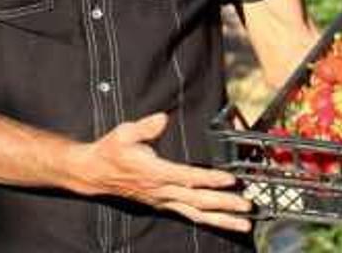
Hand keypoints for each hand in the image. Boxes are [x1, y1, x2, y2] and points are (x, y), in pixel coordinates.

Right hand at [69, 112, 252, 232]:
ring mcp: (162, 200)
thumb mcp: (124, 132)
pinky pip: (188, 214)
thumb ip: (145, 126)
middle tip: (247, 205)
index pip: (188, 177)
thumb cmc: (111, 151)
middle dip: (224, 204)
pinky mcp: (162, 204)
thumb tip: (163, 118)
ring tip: (242, 223)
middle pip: (198, 200)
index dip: (210, 179)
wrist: (94, 172)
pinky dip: (207, 219)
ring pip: (196, 213)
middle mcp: (161, 190)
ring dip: (221, 219)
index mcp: (155, 172)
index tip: (230, 180)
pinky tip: (222, 221)